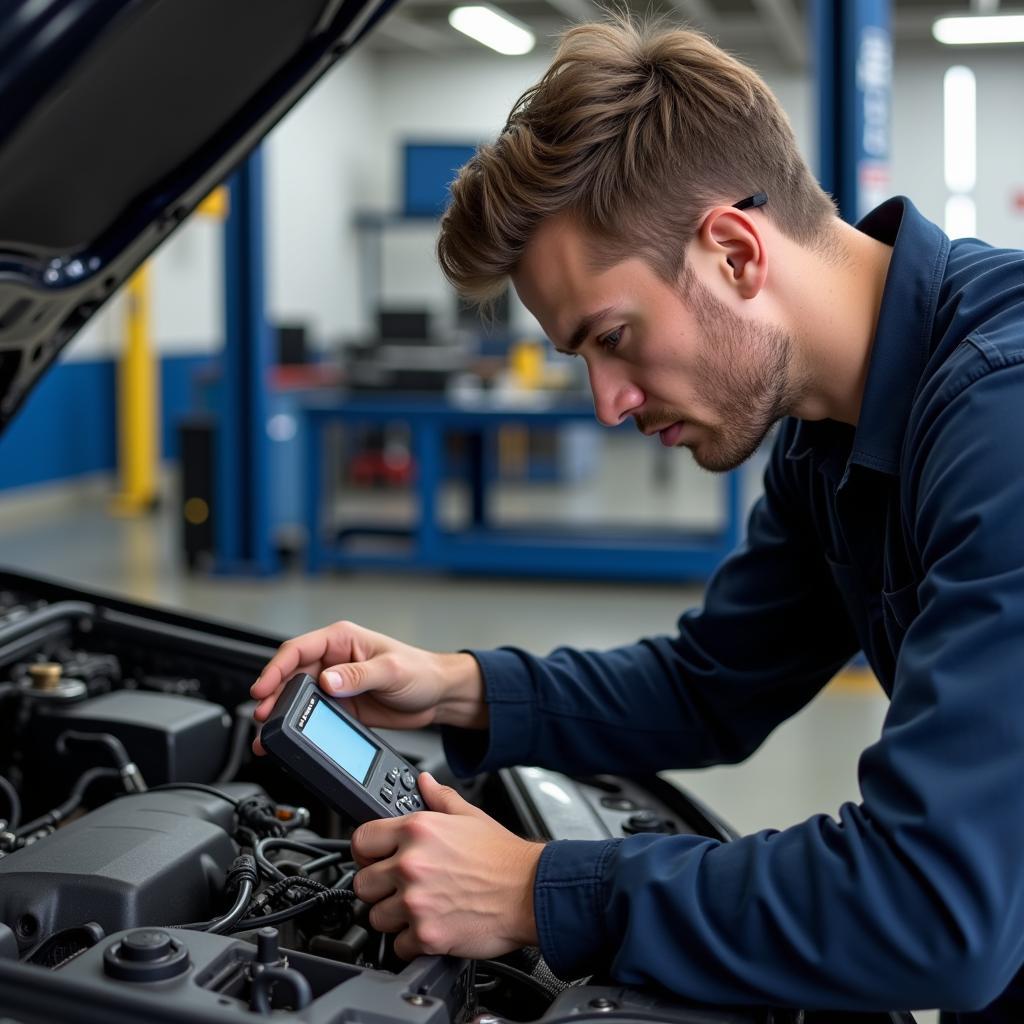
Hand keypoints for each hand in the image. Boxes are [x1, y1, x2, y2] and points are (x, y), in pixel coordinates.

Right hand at [250, 620, 485, 753]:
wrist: (439, 696)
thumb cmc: (421, 671)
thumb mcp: (391, 670)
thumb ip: (358, 675)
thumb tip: (327, 680)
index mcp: (342, 640)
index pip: (298, 650)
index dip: (276, 669)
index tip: (263, 688)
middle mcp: (334, 659)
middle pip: (292, 675)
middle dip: (273, 695)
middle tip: (263, 716)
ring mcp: (336, 683)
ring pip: (298, 696)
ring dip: (282, 712)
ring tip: (268, 732)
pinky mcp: (341, 705)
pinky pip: (313, 713)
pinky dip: (299, 725)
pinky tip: (290, 736)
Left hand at [352, 772, 543, 960]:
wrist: (531, 892)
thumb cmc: (503, 858)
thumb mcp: (470, 816)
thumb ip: (439, 797)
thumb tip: (423, 782)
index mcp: (417, 831)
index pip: (361, 840)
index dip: (365, 852)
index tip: (373, 860)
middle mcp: (411, 864)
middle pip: (362, 883)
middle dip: (379, 888)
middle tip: (399, 888)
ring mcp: (416, 902)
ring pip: (376, 917)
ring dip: (394, 918)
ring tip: (418, 909)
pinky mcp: (426, 935)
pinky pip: (398, 946)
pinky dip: (412, 943)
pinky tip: (429, 928)